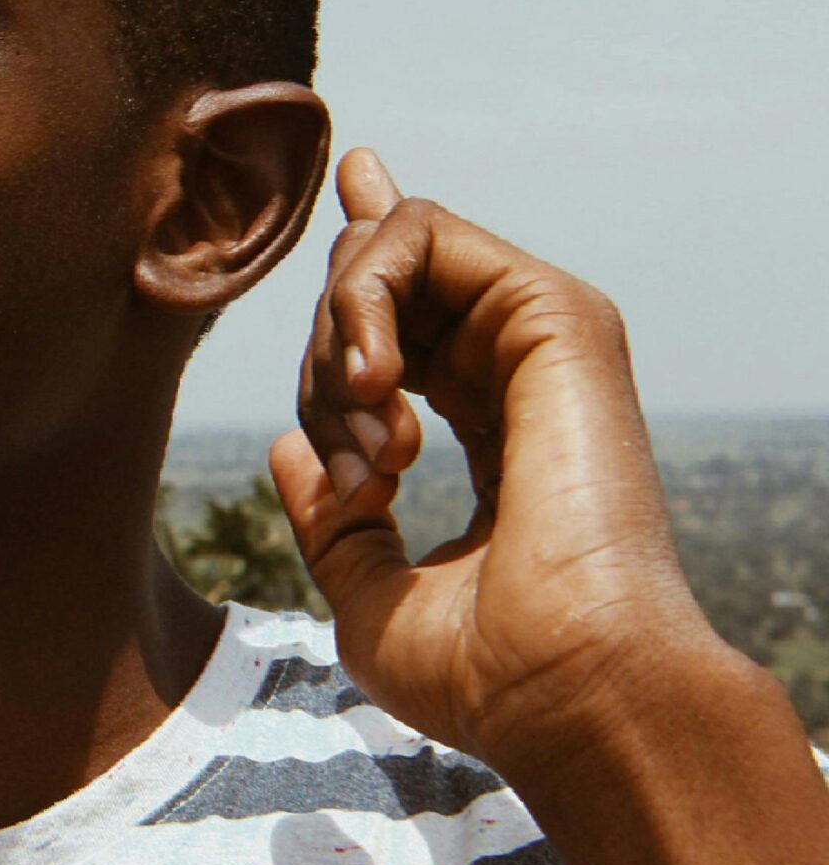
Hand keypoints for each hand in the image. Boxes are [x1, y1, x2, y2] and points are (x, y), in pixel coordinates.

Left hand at [268, 150, 727, 775]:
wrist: (571, 690)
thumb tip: (292, 445)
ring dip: (338, 342)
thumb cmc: (486, 674)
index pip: (419, 311)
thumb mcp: (372, 597)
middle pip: (370, 290)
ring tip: (374, 451)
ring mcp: (540, 337)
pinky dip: (364, 301)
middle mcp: (517, 371)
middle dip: (320, 374)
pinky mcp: (556, 311)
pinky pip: (420, 235)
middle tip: (356, 478)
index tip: (352, 174)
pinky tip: (376, 391)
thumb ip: (331, 519)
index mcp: (490, 427)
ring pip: (386, 250)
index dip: (369, 249)